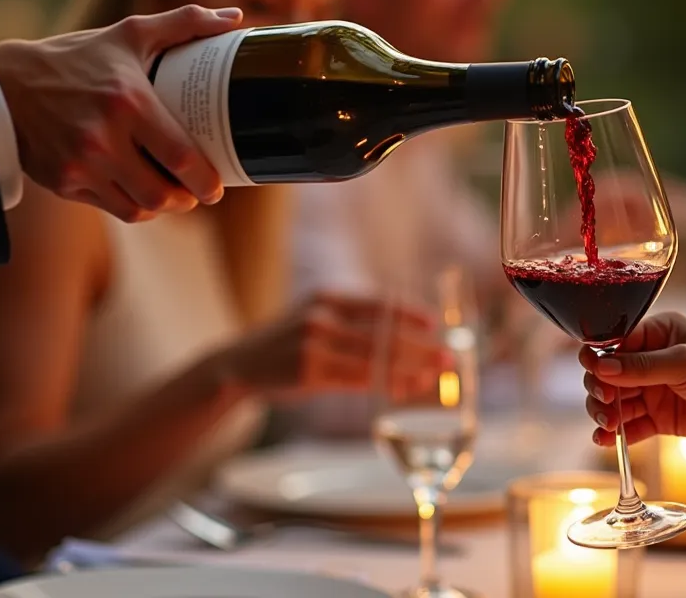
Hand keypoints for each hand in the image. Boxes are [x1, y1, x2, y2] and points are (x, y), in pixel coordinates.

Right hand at [0, 5, 241, 221]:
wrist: (4, 86)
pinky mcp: (65, 183)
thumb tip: (235, 18)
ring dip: (163, 206)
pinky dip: (134, 206)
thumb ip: (185, 22)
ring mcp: (82, 165)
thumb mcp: (128, 34)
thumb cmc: (75, 58)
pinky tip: (142, 194)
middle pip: (162, 193)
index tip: (218, 186)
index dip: (206, 181)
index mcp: (127, 101)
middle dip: (188, 199)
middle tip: (198, 192)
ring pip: (139, 208)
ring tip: (174, 194)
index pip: (181, 157)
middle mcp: (103, 138)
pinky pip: (113, 208)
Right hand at [212, 292, 443, 400]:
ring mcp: (314, 342)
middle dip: (420, 346)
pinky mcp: (308, 371)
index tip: (435, 323)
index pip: (378, 302)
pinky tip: (404, 389)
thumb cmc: (285, 346)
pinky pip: (357, 379)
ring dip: (408, 369)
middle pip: (382, 332)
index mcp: (327, 297)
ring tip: (433, 377)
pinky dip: (385, 385)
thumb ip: (350, 325)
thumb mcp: (314, 321)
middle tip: (448, 356)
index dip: (409, 313)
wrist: (236, 366)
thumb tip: (400, 338)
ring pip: (374, 358)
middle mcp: (322, 315)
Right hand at [579, 312, 685, 446]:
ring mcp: (653, 390)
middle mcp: (650, 360)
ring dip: (605, 414)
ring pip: (614, 402)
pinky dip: (616, 434)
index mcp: (657, 333)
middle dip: (600, 390)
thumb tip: (601, 366)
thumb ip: (642, 366)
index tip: (595, 375)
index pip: (614, 343)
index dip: (599, 360)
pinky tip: (606, 441)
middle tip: (606, 404)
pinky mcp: (658, 418)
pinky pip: (630, 426)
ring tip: (607, 426)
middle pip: (608, 375)